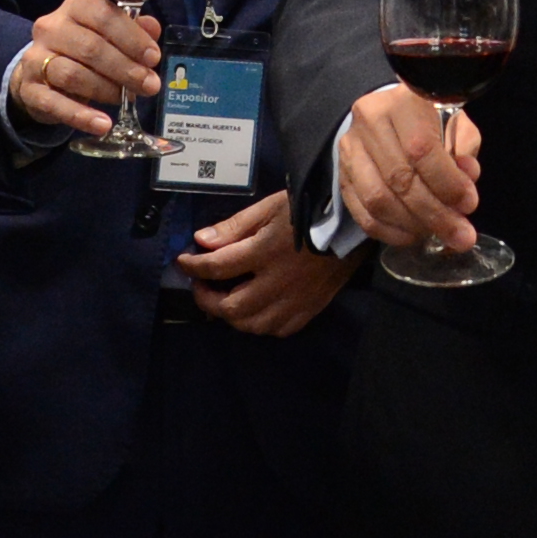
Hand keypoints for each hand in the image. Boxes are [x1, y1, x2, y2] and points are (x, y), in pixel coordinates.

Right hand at [6, 0, 164, 140]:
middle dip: (125, 68)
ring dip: (106, 90)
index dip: (131, 37)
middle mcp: (51, 28)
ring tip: (127, 99)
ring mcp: (35, 58)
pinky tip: (103, 124)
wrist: (40, 72)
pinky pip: (55, 104)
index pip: (103, 15)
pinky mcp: (29, 89)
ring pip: (72, 74)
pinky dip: (80, 116)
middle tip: (149, 84)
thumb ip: (132, 29)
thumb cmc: (83, 48)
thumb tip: (152, 29)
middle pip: (90, 47)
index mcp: (75, 6)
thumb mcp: (109, 33)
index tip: (153, 58)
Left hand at [183, 190, 352, 337]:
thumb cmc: (309, 209)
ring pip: (253, 325)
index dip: (193, 267)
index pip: (217, 267)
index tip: (184, 262)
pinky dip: (261, 324)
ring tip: (226, 301)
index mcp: (265, 252)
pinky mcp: (311, 308)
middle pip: (231, 307)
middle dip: (207, 299)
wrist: (352, 223)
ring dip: (232, 316)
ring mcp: (296, 300)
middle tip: (202, 287)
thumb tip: (201, 241)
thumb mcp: (269, 208)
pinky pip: (279, 329)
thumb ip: (234, 227)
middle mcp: (278, 282)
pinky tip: (257, 311)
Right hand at [336, 83, 479, 253]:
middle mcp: (369, 122)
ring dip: (413, 225)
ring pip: (378, 200)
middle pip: (399, 179)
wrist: (387, 113)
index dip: (447, 183)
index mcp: (402, 102)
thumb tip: (467, 179)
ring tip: (439, 234)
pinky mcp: (341, 175)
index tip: (469, 204)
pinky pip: (362, 214)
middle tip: (461, 235)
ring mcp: (350, 150)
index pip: (421, 149)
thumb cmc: (429, 119)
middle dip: (435, 214)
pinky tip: (414, 235)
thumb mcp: (455, 123)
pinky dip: (391, 232)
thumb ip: (464, 148)